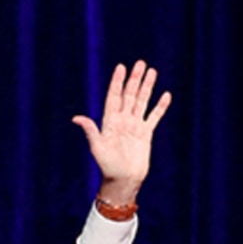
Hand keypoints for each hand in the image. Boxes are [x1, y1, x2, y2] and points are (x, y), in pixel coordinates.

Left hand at [71, 61, 171, 203]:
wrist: (123, 181)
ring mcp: (135, 126)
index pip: (114, 97)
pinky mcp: (146, 134)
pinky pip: (154, 117)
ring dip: (147, 87)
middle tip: (140, 63)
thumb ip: (90, 131)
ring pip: (142, 102)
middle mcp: (122, 121)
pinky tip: (166, 95)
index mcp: (109, 122)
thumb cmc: (107, 166)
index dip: (117, 82)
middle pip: (129, 95)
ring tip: (152, 71)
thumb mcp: (98, 148)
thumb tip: (77, 118)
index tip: (121, 67)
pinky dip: (160, 107)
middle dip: (134, 79)